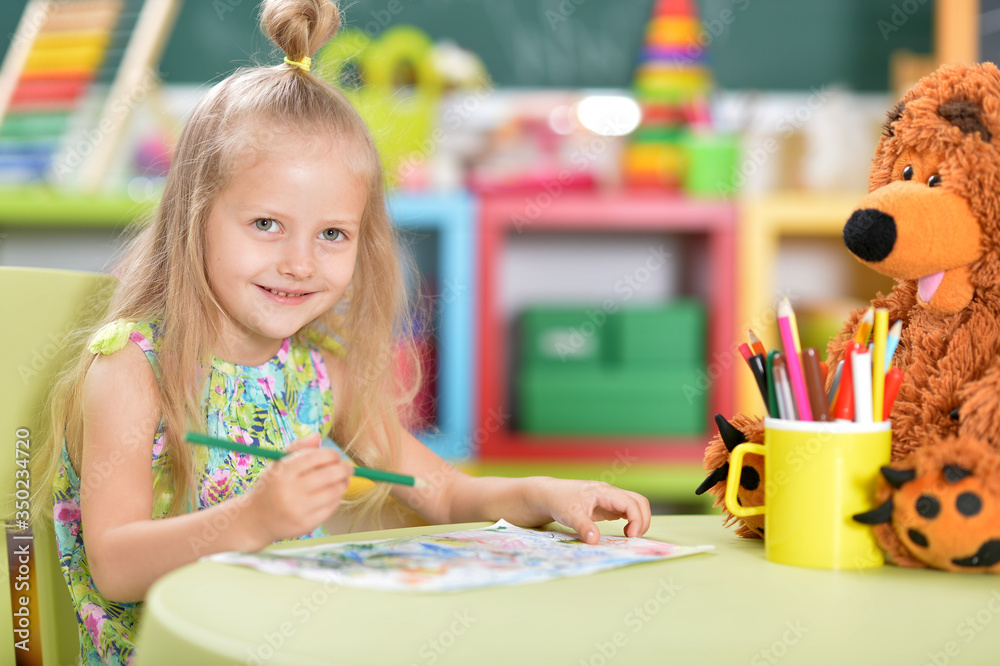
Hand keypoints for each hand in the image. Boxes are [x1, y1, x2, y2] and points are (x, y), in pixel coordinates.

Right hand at [243, 433, 352, 543]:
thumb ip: (297, 448)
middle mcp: (289, 491)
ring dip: (343, 484)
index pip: (314, 457)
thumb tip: (317, 436)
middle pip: (328, 475)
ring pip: (333, 492)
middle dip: (343, 469)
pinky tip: (334, 495)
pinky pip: (331, 508)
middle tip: (348, 468)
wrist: (256, 521)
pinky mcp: (306, 525)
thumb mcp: (277, 465)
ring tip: (343, 480)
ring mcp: (298, 509)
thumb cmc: (271, 487)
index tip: (336, 456)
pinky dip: (337, 499)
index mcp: (282, 472)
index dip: (330, 455)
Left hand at [533, 478, 651, 544]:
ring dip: (638, 520)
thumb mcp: (570, 515)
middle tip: (634, 539)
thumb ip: (584, 527)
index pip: (631, 503)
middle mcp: (610, 493)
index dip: (637, 520)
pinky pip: (626, 512)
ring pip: (635, 505)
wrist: (549, 495)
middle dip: (643, 520)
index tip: (631, 537)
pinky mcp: (607, 506)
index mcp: (604, 492)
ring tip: (629, 537)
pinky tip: (624, 533)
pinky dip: (631, 522)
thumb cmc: (559, 501)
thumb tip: (595, 541)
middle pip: (639, 501)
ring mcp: (610, 499)